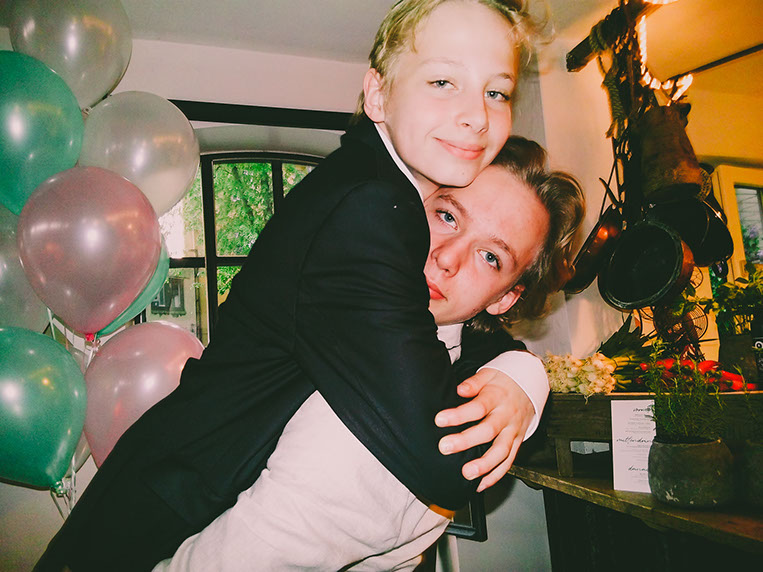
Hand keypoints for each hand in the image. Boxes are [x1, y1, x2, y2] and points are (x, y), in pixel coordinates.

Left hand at [434, 368, 533, 491]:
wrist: (531, 384)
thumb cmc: (503, 381)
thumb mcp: (489, 374)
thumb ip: (474, 383)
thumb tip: (459, 390)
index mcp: (497, 397)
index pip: (478, 407)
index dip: (459, 415)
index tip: (439, 420)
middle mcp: (506, 416)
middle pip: (488, 430)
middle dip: (466, 441)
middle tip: (445, 447)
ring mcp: (513, 431)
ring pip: (502, 451)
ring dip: (485, 465)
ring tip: (467, 473)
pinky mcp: (518, 442)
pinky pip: (509, 461)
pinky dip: (496, 475)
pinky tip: (481, 484)